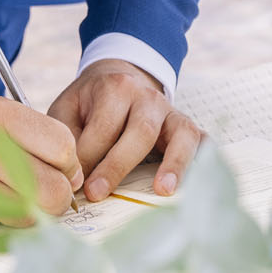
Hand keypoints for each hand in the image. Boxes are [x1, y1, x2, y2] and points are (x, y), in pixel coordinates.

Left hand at [49, 59, 203, 202]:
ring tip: (163, 190)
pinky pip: (202, 141)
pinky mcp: (186, 126)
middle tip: (97, 193)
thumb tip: (73, 177)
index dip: (88, 157)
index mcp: (116, 87)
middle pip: (141, 131)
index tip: (74, 184)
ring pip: (180, 134)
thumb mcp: (68, 110)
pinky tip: (196, 182)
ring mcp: (172, 111)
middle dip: (118, 165)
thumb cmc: (89, 103)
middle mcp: (148, 97)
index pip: (104, 126)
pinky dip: (203, 160)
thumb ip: (68, 138)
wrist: (119, 78)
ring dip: (174, 163)